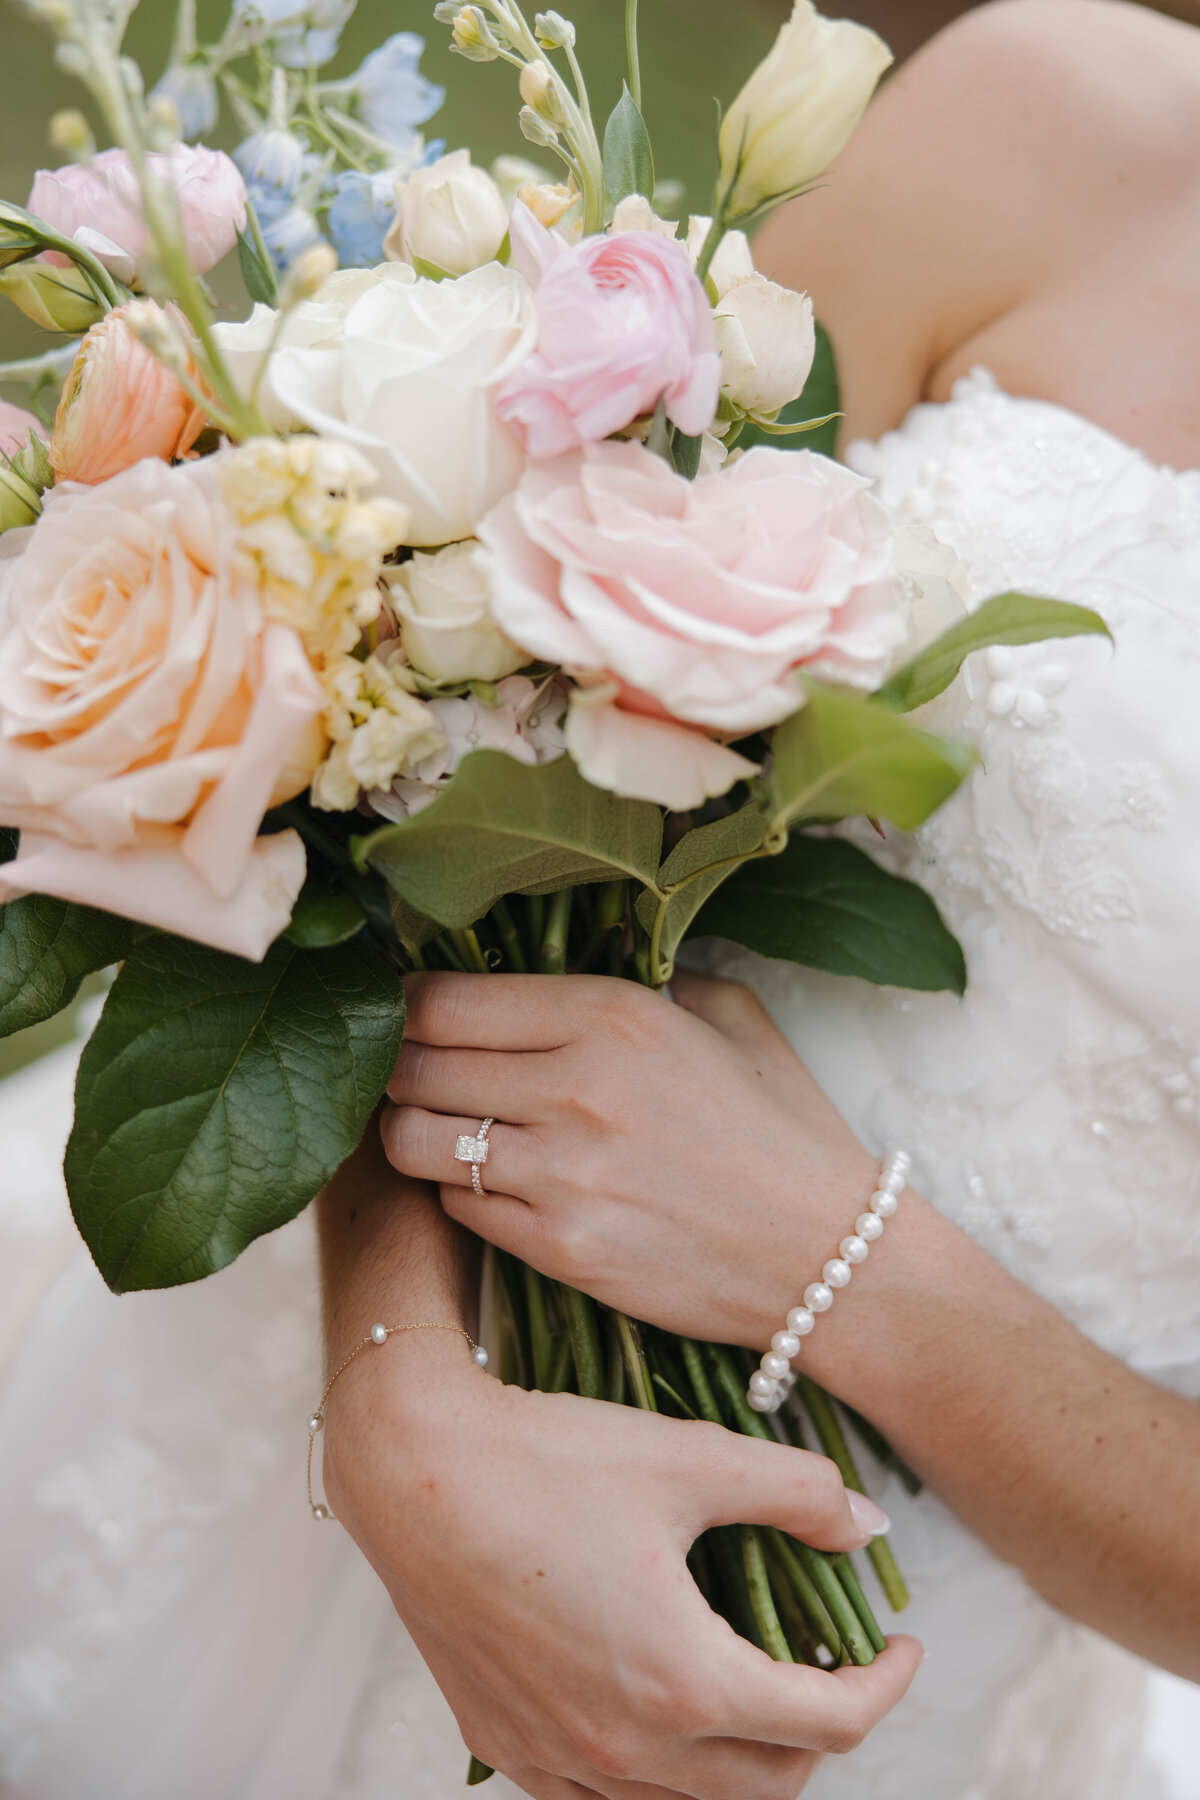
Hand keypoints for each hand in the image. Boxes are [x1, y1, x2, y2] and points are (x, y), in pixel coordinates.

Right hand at [323, 1332, 921, 1799]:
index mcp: (686, 1684)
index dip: (884, 1685)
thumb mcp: (692, 1457)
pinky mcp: (503, 1744)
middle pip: (768, 1783)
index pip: (830, 1725)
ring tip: (750, 1680)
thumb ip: (798, 1494)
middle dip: (820, 1730)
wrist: (410, 1468)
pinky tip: (656, 1702)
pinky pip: (605, 1795)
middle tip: (830, 1662)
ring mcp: (556, 1758)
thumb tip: (868, 1529)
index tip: (901, 1645)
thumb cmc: (550, 1457)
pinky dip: (657, 1769)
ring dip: (740, 1757)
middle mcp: (623, 1748)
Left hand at [380, 969, 877, 1348]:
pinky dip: (461, 1192)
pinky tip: (498, 1183)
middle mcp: (576, 1087)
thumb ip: (651, 975)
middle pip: (413, 1065)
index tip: (410, 1013)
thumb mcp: (728, 1018)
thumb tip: (583, 955)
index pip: (445, 999)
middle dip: (398, 1067)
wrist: (831, 1258)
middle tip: (411, 1071)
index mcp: (614, 1015)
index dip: (408, 1005)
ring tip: (443, 1128)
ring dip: (414, 1131)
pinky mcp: (557, 1249)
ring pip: (413, 1140)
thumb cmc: (783, 1133)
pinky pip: (457, 1207)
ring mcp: (561, 1175)